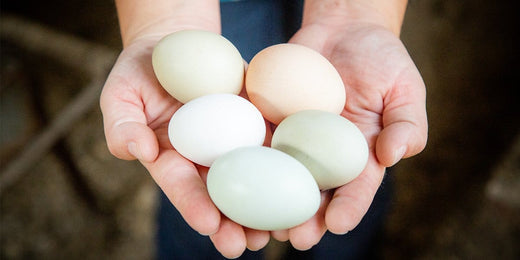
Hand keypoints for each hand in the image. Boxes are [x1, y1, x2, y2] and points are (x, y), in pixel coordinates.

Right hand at [99, 36, 270, 257]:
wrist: (177, 44)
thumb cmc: (141, 72)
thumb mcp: (120, 93)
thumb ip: (122, 124)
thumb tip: (137, 150)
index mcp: (171, 158)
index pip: (181, 186)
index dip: (194, 205)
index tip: (208, 225)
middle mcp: (205, 157)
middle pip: (221, 194)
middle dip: (234, 223)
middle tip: (247, 246)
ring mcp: (235, 140)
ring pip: (253, 178)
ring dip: (267, 206)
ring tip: (280, 231)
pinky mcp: (258, 120)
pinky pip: (276, 142)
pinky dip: (288, 165)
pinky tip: (305, 184)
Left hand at [270, 19, 427, 249]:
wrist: (343, 30)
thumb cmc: (381, 59)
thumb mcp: (405, 87)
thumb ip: (406, 123)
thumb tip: (395, 155)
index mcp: (360, 154)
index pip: (357, 187)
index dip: (349, 207)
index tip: (339, 225)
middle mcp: (325, 154)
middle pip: (315, 192)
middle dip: (306, 218)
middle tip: (296, 238)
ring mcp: (295, 139)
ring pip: (281, 176)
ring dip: (272, 202)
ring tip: (262, 225)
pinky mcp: (271, 121)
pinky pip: (257, 141)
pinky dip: (248, 161)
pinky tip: (236, 178)